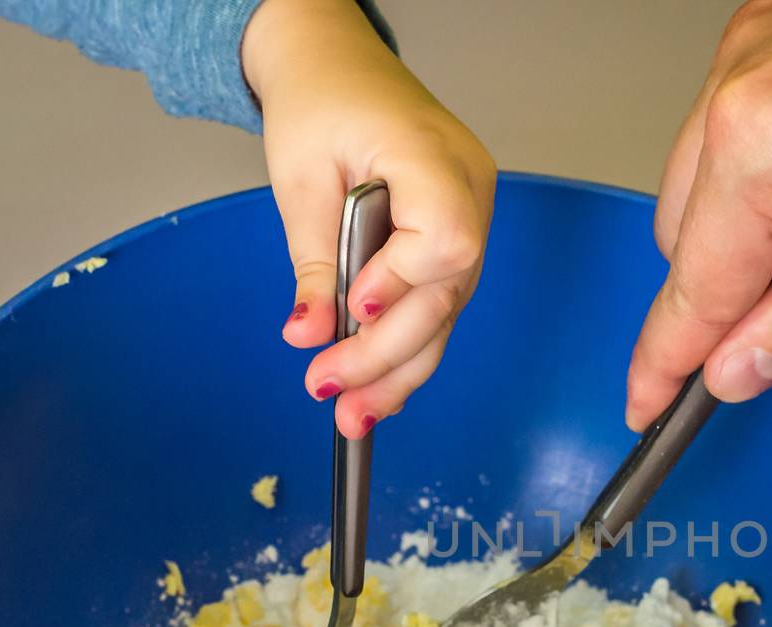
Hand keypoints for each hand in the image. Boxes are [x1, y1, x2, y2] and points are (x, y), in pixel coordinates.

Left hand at [244, 0, 494, 436]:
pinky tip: (376, 390)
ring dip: (399, 370)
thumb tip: (311, 335)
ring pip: (447, 313)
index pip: (447, 238)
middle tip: (329, 389)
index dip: (403, 283)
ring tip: (353, 414)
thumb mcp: (300, 178)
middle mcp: (469, 190)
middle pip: (446, 293)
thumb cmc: (321, 102)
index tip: (353, 309)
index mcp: (432, 155)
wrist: (337, 67)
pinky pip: (438, 304)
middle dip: (388, 353)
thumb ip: (312, 260)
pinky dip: (405, 349)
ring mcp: (471, 217)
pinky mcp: (456, 241)